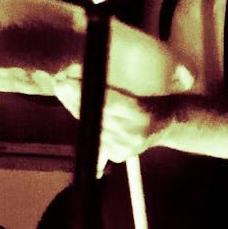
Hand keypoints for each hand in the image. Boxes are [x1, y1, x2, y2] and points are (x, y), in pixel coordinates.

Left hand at [53, 66, 170, 168]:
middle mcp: (133, 134)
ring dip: (75, 109)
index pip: (106, 103)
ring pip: (92, 127)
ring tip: (63, 92)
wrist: (168, 124)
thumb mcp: (139, 89)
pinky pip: (95, 137)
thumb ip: (112, 87)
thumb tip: (82, 73)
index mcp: (141, 115)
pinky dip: (86, 122)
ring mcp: (126, 148)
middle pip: (95, 116)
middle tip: (59, 83)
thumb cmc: (152, 99)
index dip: (84, 92)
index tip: (67, 80)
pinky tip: (75, 107)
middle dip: (74, 99)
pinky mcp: (119, 155)